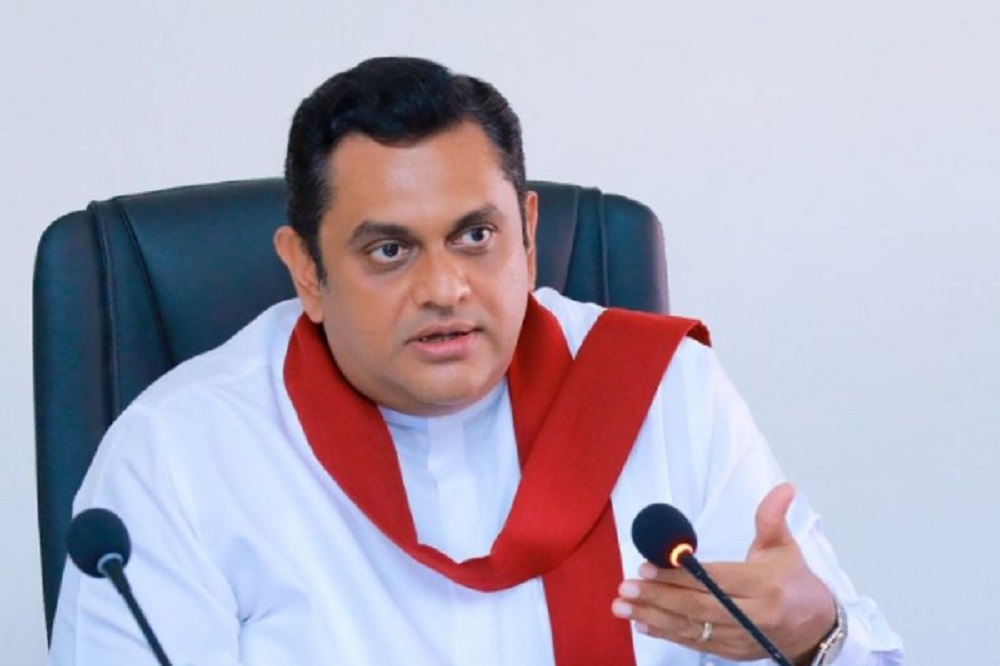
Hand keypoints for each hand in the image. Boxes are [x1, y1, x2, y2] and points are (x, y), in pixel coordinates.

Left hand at [611, 483, 836, 662]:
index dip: (679, 575)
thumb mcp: (785, 546)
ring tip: (622, 605)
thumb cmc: (793, 580)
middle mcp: (753, 615)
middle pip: (698, 606)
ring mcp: (741, 638)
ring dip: (653, 616)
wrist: (815, 627)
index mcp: (765, 585)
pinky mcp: (733, 652)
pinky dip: (667, 634)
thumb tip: (784, 488)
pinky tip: (642, 622)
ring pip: (692, 628)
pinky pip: (696, 643)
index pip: (714, 580)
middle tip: (625, 586)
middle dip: (657, 596)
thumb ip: (773, 518)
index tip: (647, 566)